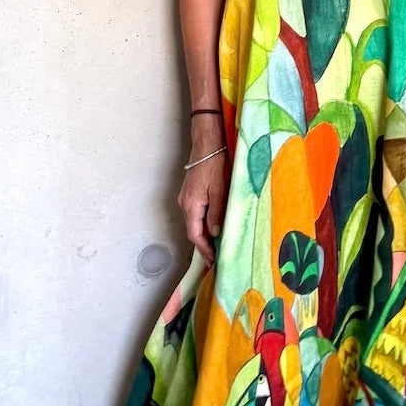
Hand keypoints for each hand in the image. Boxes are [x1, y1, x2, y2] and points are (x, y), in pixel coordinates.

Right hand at [178, 132, 229, 266]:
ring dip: (204, 235)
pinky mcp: (191, 193)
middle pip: (193, 231)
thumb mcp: (220, 191)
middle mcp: (185, 204)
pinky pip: (196, 214)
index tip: (213, 261)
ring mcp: (186, 198)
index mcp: (191, 206)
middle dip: (204, 246)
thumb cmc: (215, 165)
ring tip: (218, 245)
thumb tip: (215, 234)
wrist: (207, 144)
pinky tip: (214, 226)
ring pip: (194, 223)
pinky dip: (204, 224)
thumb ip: (217, 214)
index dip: (204, 250)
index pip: (195, 235)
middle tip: (217, 257)